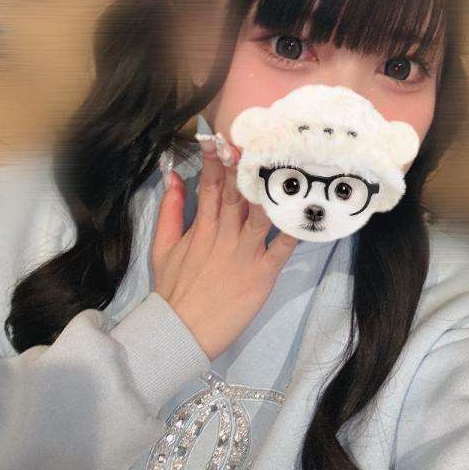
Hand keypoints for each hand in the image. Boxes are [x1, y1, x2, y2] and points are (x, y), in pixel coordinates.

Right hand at [151, 138, 298, 360]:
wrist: (181, 331)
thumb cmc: (174, 291)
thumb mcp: (163, 247)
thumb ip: (170, 210)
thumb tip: (173, 176)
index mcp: (201, 228)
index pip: (209, 186)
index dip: (216, 160)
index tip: (221, 137)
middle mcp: (224, 235)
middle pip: (236, 193)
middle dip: (244, 165)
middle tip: (255, 140)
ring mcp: (245, 254)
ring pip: (261, 214)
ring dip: (271, 190)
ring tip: (284, 165)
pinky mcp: (262, 275)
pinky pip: (282, 248)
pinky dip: (293, 229)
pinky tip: (306, 210)